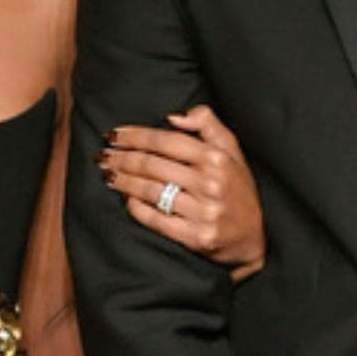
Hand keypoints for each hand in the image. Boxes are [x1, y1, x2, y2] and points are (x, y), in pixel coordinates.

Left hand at [98, 106, 265, 280]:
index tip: (113, 134)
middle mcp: (210, 184)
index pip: (165, 141)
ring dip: (122, 180)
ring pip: (150, 191)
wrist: (254, 237)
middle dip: (122, 157)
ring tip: (107, 174)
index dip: (134, 136)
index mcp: (216, 158)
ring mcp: (204, 213)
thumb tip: (172, 117)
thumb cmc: (238, 188)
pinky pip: (156, 219)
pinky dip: (135, 207)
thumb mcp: (232, 150)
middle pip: (152, 165)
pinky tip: (125, 199)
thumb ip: (208, 124)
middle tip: (102, 154)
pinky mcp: (196, 238)